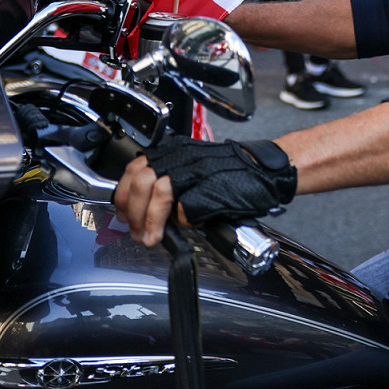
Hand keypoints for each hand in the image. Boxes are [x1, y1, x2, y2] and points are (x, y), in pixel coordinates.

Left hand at [115, 137, 297, 245]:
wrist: (266, 170)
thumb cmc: (234, 173)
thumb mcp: (194, 167)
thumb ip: (168, 180)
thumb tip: (143, 210)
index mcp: (175, 150)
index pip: (135, 169)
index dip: (123, 195)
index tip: (123, 213)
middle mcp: (182, 157)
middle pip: (141, 181)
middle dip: (132, 211)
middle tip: (135, 232)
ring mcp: (196, 173)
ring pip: (158, 193)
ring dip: (149, 221)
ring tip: (150, 238)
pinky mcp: (209, 192)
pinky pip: (186, 212)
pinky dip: (183, 223)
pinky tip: (188, 227)